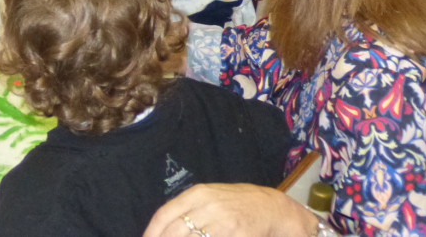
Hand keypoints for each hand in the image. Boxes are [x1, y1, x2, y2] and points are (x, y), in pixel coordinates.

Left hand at [143, 183, 315, 236]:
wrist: (272, 209)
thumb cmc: (237, 203)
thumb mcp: (210, 197)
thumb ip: (188, 209)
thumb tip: (164, 227)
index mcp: (198, 193)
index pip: (166, 213)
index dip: (153, 231)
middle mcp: (208, 205)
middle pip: (176, 229)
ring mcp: (223, 221)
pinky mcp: (236, 234)